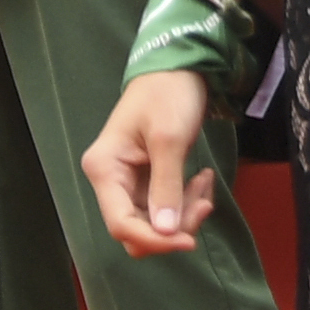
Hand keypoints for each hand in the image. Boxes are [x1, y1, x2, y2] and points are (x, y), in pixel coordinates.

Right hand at [82, 68, 221, 252]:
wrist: (178, 69)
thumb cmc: (168, 95)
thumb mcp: (169, 140)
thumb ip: (166, 187)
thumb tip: (165, 232)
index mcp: (104, 169)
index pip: (121, 224)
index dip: (154, 240)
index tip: (189, 240)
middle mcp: (110, 180)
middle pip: (137, 229)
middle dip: (173, 226)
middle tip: (204, 203)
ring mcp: (128, 182)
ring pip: (154, 223)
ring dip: (184, 213)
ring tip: (205, 183)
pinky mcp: (146, 181)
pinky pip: (165, 208)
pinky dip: (186, 201)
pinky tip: (202, 180)